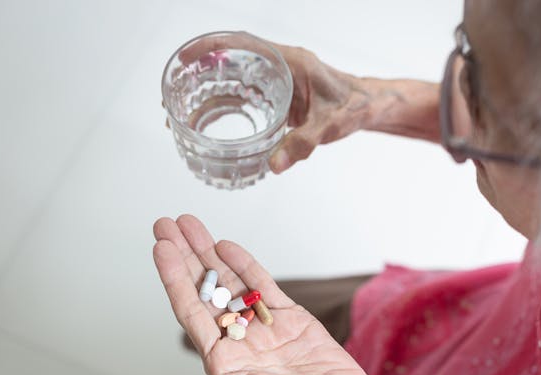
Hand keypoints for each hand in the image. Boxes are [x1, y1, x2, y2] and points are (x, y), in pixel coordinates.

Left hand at [141, 215, 383, 374]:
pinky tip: (228, 246)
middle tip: (167, 223)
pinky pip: (266, 287)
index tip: (160, 247)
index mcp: (223, 363)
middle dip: (186, 256)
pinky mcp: (294, 321)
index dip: (174, 278)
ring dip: (211, 254)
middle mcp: (239, 342)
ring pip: (233, 283)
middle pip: (206, 290)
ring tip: (192, 224)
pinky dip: (247, 265)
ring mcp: (266, 329)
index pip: (190, 311)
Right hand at [179, 35, 372, 172]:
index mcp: (289, 61)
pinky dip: (224, 108)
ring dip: (207, 94)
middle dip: (199, 75)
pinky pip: (244, 97)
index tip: (187, 57)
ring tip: (181, 113)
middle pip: (230, 62)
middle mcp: (278, 67)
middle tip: (172, 95)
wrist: (368, 108)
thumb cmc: (354, 106)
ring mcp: (276, 82)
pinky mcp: (276, 97)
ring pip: (233, 81)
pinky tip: (207, 125)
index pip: (243, 44)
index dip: (212, 46)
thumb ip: (303, 143)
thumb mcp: (330, 125)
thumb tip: (274, 165)